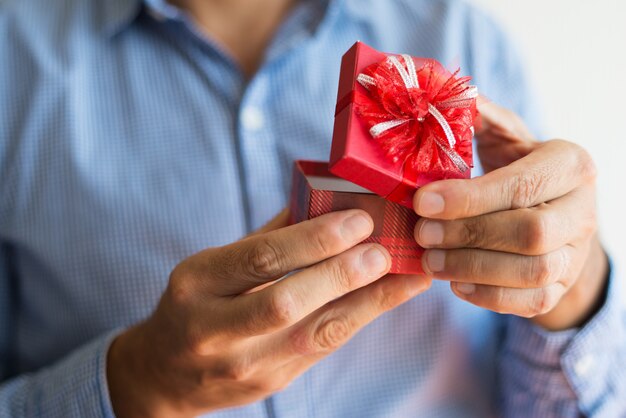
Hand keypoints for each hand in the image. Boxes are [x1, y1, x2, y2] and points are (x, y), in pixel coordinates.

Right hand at [107, 209, 430, 416]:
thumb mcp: (213, 264)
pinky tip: (388, 298)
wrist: (164, 374)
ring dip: (367, 302)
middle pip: (285, 301)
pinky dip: (359, 319)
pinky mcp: (270, 383)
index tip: (358, 220)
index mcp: (197, 283)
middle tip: (384, 249)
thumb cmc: (194, 304)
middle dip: (341, 274)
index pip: (260, 258)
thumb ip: (267, 237)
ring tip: (408, 276)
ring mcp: (243, 364)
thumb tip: (325, 200)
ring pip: (314, 335)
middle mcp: (214, 329)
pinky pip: (322, 349)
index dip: (314, 239)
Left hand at [413, 103, 607, 330]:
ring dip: (473, 268)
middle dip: (468, 235)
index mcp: (571, 164)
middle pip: (530, 232)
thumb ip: (479, 119)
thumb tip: (443, 99)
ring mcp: (577, 252)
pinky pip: (531, 302)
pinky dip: (489, 297)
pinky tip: (455, 284)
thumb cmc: (518, 167)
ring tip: (430, 261)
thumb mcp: (505, 136)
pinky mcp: (563, 285)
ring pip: (533, 272)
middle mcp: (583, 210)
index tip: (421, 202)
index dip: (468, 198)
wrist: (554, 211)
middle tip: (421, 234)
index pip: (521, 185)